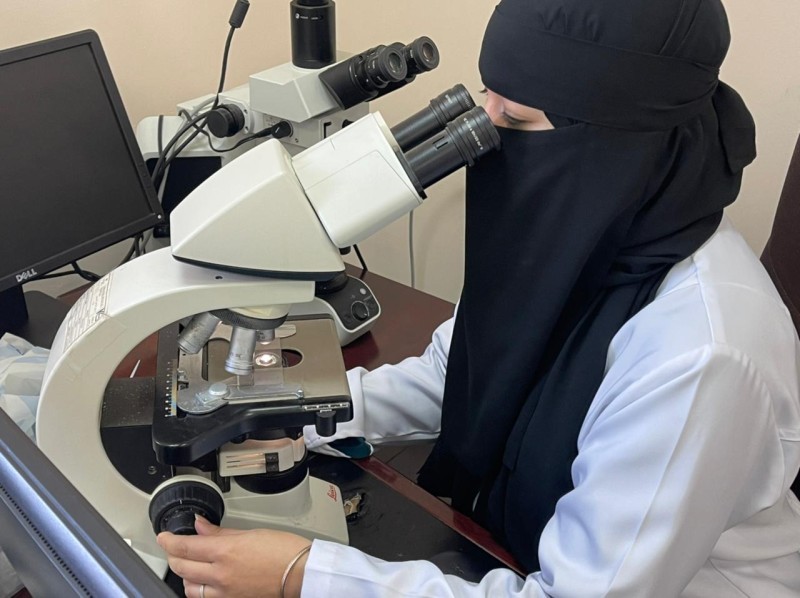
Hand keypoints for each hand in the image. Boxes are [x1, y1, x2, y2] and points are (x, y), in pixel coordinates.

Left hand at [157, 515, 311, 597]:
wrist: (301, 573)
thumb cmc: (283, 550)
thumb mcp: (250, 532)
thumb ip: (220, 531)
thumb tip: (201, 526)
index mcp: (226, 551)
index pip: (185, 547)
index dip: (169, 541)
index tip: (164, 537)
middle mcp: (221, 574)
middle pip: (182, 567)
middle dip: (173, 556)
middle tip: (173, 548)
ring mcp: (225, 592)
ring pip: (189, 588)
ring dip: (185, 576)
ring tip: (189, 566)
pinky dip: (199, 590)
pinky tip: (203, 583)